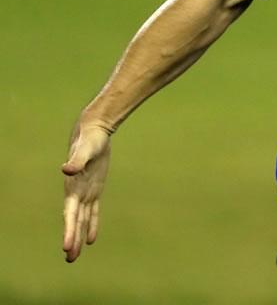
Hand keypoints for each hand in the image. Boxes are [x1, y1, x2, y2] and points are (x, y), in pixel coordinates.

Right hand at [62, 121, 112, 261]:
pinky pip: (93, 211)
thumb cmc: (89, 139)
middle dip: (71, 240)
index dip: (69, 231)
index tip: (66, 247)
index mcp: (73, 188)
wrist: (93, 131)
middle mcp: (77, 193)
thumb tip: (66, 168)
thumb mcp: (85, 149)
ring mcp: (85, 192)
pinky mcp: (95, 189)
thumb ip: (77, 160)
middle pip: (74, 221)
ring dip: (79, 236)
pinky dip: (92, 224)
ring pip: (82, 219)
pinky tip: (91, 239)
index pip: (70, 214)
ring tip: (74, 255)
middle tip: (69, 259)